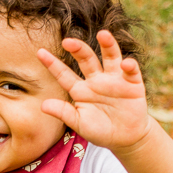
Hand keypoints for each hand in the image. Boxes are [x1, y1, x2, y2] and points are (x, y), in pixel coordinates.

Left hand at [37, 30, 152, 151]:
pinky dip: (129, 65)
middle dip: (78, 49)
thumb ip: (64, 113)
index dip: (52, 64)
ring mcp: (114, 80)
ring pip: (110, 57)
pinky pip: (131, 71)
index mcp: (80, 90)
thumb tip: (43, 105)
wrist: (125, 138)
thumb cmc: (100, 130)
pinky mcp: (132, 83)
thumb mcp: (80, 123)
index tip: (40, 52)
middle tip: (67, 41)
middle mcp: (96, 80)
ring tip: (103, 34)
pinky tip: (126, 64)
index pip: (64, 74)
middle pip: (86, 59)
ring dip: (108, 45)